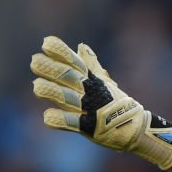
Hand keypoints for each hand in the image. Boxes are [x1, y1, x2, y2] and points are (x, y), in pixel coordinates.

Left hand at [30, 36, 171, 168]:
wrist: (137, 129)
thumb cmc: (117, 104)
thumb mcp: (104, 82)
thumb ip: (90, 65)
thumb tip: (81, 46)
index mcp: (92, 81)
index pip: (75, 63)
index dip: (61, 52)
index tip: (46, 43)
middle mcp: (91, 92)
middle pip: (69, 78)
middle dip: (52, 69)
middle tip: (35, 61)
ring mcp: (92, 109)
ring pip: (69, 98)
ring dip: (53, 92)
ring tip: (36, 87)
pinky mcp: (91, 128)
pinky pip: (75, 123)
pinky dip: (62, 120)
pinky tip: (48, 117)